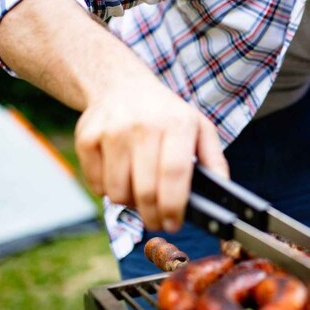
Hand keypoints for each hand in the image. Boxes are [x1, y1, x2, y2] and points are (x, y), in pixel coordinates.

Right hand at [75, 80, 228, 231]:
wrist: (122, 85)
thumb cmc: (167, 115)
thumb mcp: (199, 128)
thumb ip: (214, 160)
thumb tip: (222, 192)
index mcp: (177, 123)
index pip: (174, 174)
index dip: (173, 206)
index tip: (174, 224)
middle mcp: (143, 125)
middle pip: (145, 190)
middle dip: (153, 216)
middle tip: (158, 221)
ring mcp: (112, 131)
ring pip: (118, 192)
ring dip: (130, 203)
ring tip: (140, 192)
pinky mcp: (86, 137)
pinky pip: (96, 185)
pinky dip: (108, 190)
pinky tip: (119, 175)